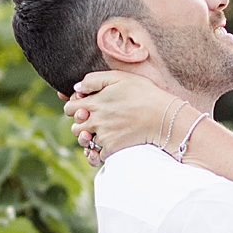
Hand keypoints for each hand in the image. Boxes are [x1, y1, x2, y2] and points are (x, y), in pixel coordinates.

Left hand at [64, 69, 184, 163]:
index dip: (75, 106)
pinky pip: (97, 154)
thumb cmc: (144, 93)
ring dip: (88, 138)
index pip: (69, 108)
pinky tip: (107, 144)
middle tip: (94, 121)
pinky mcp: (112, 148)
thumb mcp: (119, 77)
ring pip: (84, 141)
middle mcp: (95, 120)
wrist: (163, 116)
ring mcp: (103, 136)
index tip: (86, 106)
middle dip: (81, 124)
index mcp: (94, 102)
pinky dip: (99, 152)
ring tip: (98, 133)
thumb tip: (76, 89)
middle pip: (75, 127)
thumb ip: (94, 80)